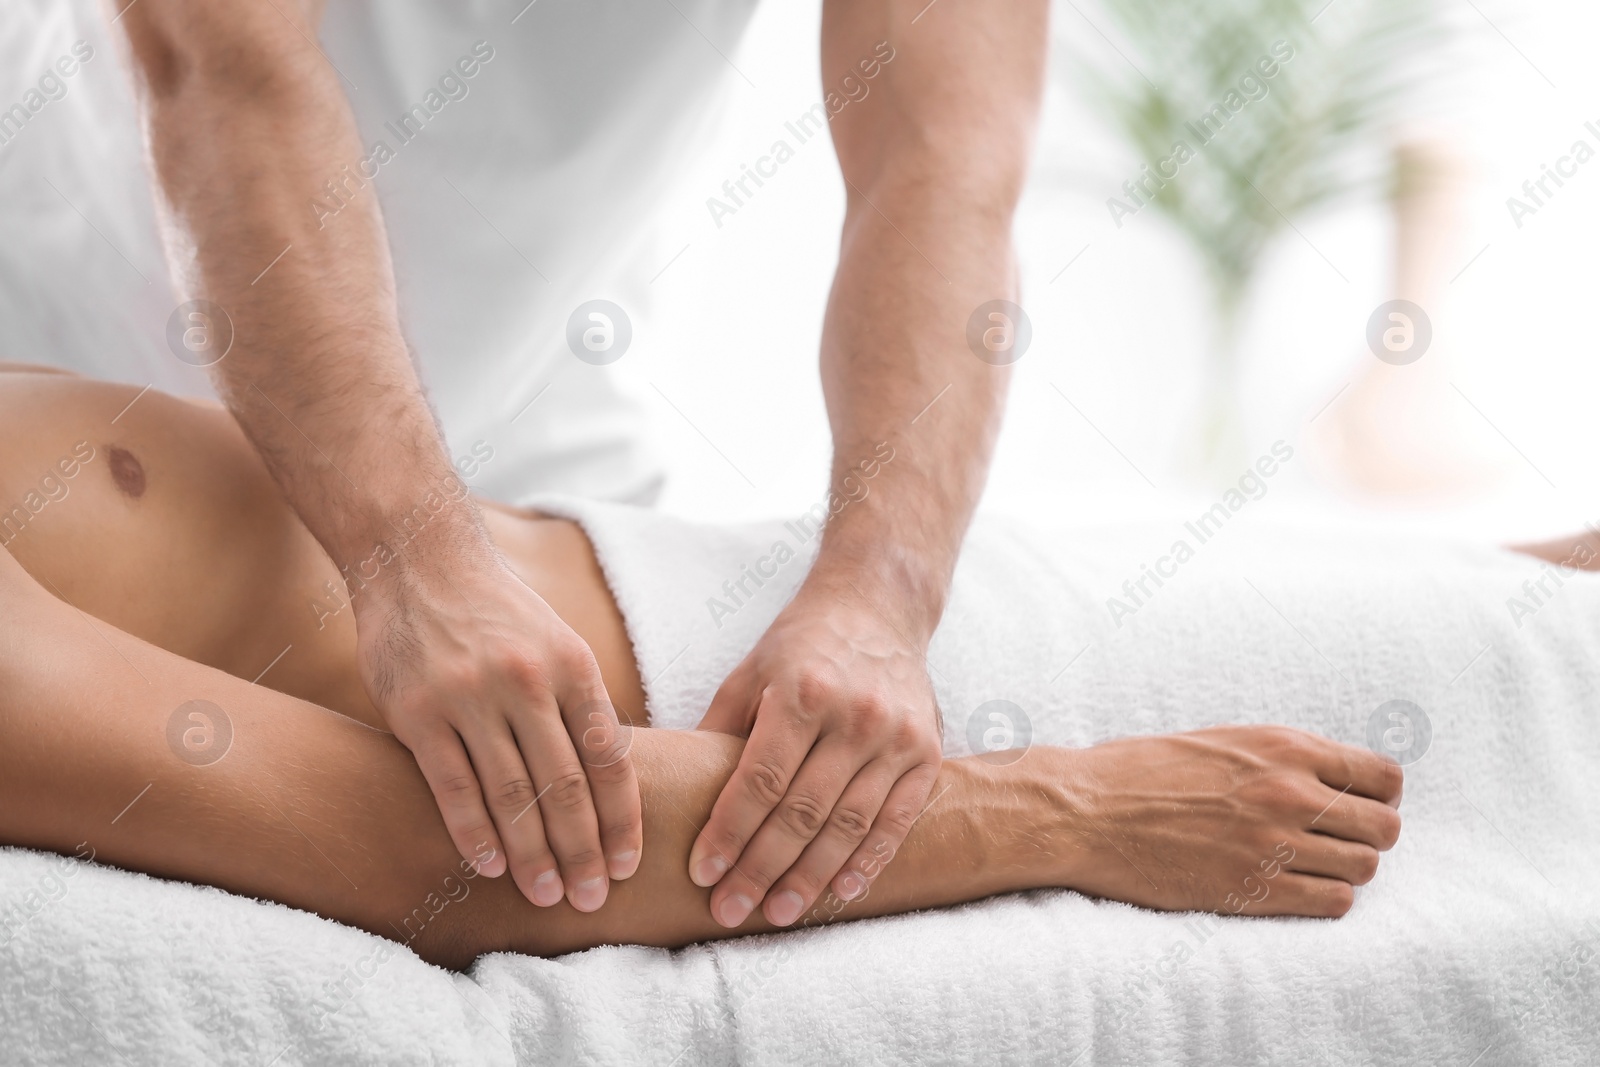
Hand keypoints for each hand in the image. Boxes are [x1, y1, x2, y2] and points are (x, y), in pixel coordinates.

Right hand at [354, 552, 640, 912]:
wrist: (419, 561)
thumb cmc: (499, 614)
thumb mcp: (558, 643)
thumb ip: (582, 706)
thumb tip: (612, 786)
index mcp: (574, 666)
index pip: (610, 758)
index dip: (621, 819)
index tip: (627, 866)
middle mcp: (528, 681)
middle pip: (565, 785)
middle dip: (582, 850)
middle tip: (591, 899)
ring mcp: (470, 696)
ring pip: (511, 793)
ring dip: (532, 853)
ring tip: (546, 895)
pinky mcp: (418, 711)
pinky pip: (452, 785)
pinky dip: (474, 832)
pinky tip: (491, 866)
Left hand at [689, 589, 943, 927]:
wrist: (877, 606)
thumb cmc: (801, 644)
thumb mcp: (748, 673)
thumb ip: (718, 732)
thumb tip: (672, 791)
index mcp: (802, 693)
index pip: (760, 781)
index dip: (730, 833)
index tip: (703, 873)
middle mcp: (854, 715)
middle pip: (802, 812)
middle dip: (761, 869)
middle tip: (729, 910)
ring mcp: (896, 735)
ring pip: (849, 825)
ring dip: (811, 877)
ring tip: (778, 912)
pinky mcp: (927, 750)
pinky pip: (897, 818)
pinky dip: (870, 859)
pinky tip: (841, 890)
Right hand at [1052, 725, 1403, 915]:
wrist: (1084, 810)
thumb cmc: (1139, 770)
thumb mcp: (1220, 740)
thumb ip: (1280, 756)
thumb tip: (1331, 775)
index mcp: (1282, 748)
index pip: (1383, 776)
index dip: (1379, 794)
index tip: (1357, 804)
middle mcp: (1288, 793)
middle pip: (1383, 827)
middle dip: (1368, 835)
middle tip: (1335, 839)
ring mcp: (1272, 844)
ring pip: (1363, 868)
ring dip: (1345, 869)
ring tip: (1311, 866)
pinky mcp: (1252, 890)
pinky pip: (1332, 902)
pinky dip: (1324, 898)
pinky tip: (1294, 888)